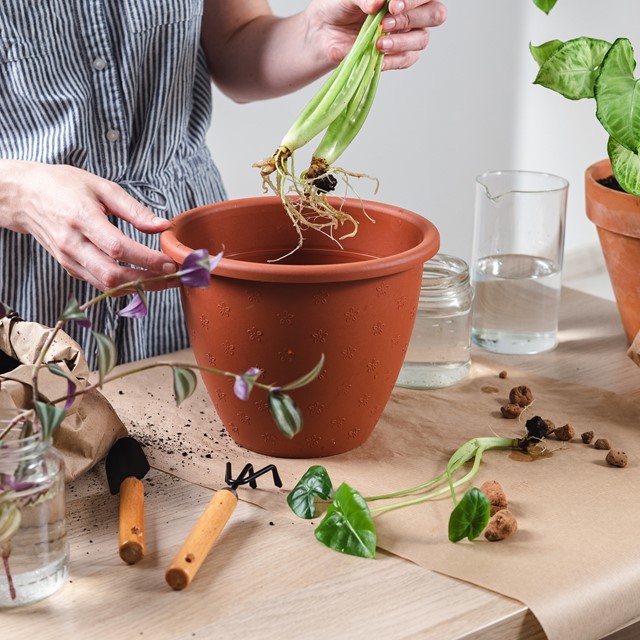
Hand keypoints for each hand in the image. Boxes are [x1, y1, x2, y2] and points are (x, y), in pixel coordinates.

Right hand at [0, 161, 177, 291]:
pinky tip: (143, 278)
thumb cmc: (64, 186)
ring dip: (139, 287)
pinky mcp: (70, 268)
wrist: (25, 196)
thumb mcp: (102, 187)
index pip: (118, 248)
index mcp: (82, 218)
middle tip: (173, 276)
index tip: (170, 262)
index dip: (147, 259)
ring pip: (107, 285)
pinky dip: (124, 285)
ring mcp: (69, 259)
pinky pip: (100, 284)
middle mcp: (72, 244)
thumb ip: (134, 209)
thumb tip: (163, 226)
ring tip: (164, 280)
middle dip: (147, 280)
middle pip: (113, 274)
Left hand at [312, 0, 446, 69]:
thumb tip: (377, 2)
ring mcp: (408, 36)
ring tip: (379, 42)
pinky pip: (407, 60)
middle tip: (387, 21)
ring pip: (422, 39)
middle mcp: (412, 13)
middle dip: (412, 18)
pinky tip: (378, 56)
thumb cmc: (340, 8)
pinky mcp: (399, 56)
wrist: (325, 32)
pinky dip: (393, 60)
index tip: (392, 4)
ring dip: (402, 41)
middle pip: (435, 14)